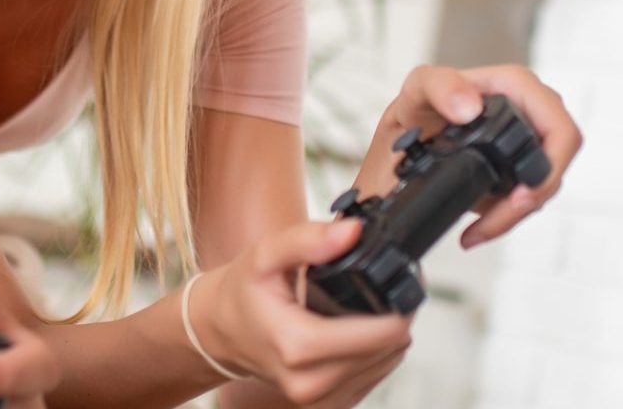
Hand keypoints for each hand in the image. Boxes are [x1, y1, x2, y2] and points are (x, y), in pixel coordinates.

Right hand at [197, 220, 410, 407]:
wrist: (221, 332)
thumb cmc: (243, 294)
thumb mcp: (265, 255)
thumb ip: (308, 241)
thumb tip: (353, 232)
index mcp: (297, 347)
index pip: (383, 333)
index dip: (401, 301)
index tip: (400, 275)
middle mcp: (311, 383)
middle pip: (391, 347)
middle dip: (396, 313)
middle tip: (384, 283)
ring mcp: (321, 400)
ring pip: (390, 362)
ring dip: (388, 333)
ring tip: (368, 306)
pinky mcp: (330, 405)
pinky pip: (377, 376)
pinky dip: (375, 351)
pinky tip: (357, 330)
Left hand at [354, 64, 582, 247]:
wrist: (397, 147)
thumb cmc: (414, 110)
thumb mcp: (417, 90)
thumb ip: (439, 86)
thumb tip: (469, 107)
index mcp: (514, 86)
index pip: (557, 123)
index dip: (550, 162)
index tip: (519, 193)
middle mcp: (528, 113)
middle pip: (557, 161)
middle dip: (533, 196)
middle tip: (498, 218)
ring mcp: (525, 144)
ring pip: (544, 185)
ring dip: (514, 214)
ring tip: (479, 228)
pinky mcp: (516, 171)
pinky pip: (527, 198)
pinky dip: (504, 218)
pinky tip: (477, 228)